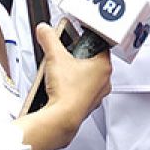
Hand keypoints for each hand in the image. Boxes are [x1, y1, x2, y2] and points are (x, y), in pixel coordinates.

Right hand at [15, 23, 110, 149]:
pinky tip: (56, 86)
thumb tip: (45, 30)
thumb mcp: (55, 57)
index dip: (86, 40)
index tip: (76, 38)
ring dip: (72, 73)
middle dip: (76, 57)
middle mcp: (104, 82)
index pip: (99, 45)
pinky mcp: (86, 106)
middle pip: (90, 61)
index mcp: (104, 66)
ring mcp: (96, 95)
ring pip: (85, 77)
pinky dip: (69, 87)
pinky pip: (79, 91)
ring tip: (58, 71)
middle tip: (64, 55)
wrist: (62, 119)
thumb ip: (49, 39)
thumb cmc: (67, 92)